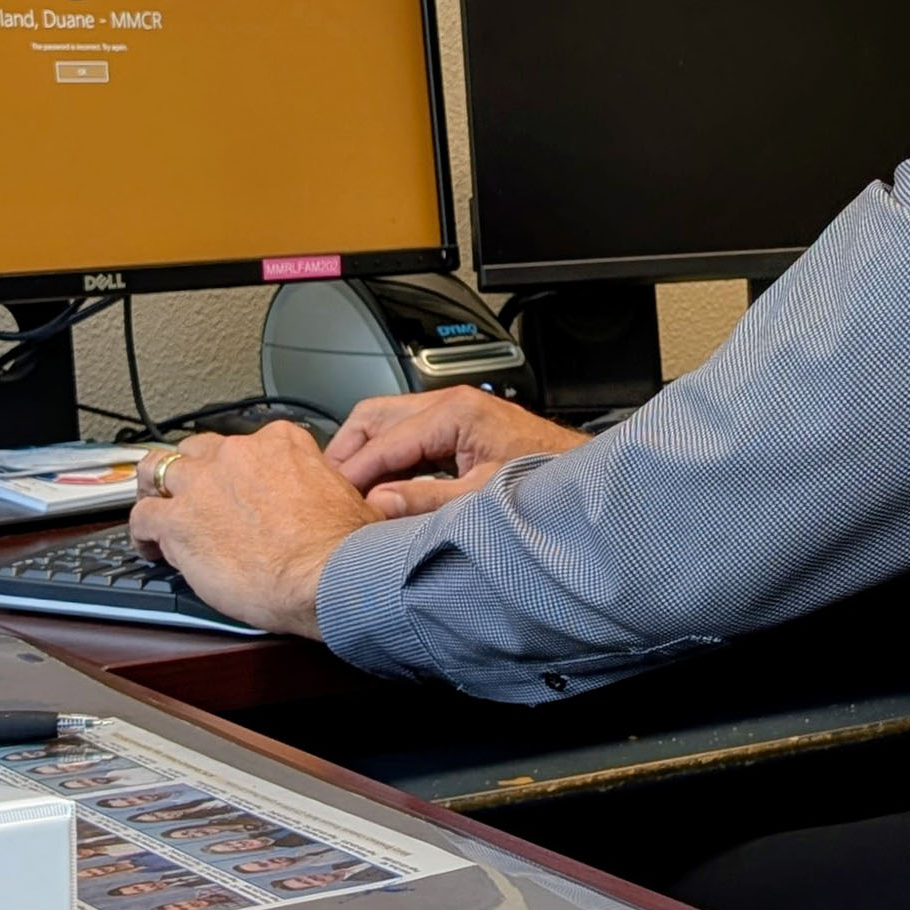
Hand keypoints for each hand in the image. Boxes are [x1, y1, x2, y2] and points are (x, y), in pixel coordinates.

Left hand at [125, 421, 372, 640]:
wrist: (326, 577)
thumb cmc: (342, 547)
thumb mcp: (350, 498)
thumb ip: (328, 485)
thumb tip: (334, 496)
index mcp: (280, 444)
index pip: (245, 443)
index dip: (236, 467)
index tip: (238, 487)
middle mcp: (237, 454)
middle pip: (197, 450)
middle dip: (191, 471)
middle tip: (192, 496)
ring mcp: (203, 485)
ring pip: (157, 470)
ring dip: (155, 490)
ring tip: (155, 509)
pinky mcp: (178, 522)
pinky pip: (142, 518)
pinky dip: (141, 533)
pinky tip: (149, 548)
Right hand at [321, 388, 586, 519]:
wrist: (582, 476)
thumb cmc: (547, 477)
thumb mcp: (482, 495)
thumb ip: (427, 500)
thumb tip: (379, 504)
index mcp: (454, 412)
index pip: (383, 440)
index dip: (353, 472)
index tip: (330, 497)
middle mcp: (451, 404)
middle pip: (374, 417)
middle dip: (347, 452)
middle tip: (327, 489)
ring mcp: (454, 413)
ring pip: (387, 423)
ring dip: (366, 454)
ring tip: (347, 491)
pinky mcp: (459, 428)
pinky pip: (407, 436)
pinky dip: (387, 458)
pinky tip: (381, 486)